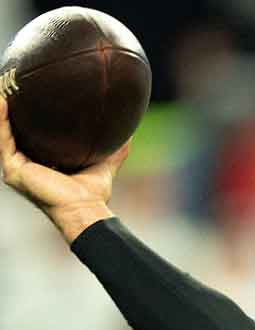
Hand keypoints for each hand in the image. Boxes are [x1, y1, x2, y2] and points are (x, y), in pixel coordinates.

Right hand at [0, 95, 126, 242]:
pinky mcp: (13, 169)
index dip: (30, 117)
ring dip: (1, 111)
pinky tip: (1, 100)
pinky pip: (4, 138)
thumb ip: (115, 149)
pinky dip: (1, 119)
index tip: (32, 95)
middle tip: (12, 84)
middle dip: (11, 109)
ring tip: (3, 86)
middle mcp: (25, 164)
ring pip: (5, 132)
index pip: (33, 135)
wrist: (85, 209)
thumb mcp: (104, 163)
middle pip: (15, 131)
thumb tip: (131, 131)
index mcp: (41, 163)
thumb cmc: (93, 193)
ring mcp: (16, 167)